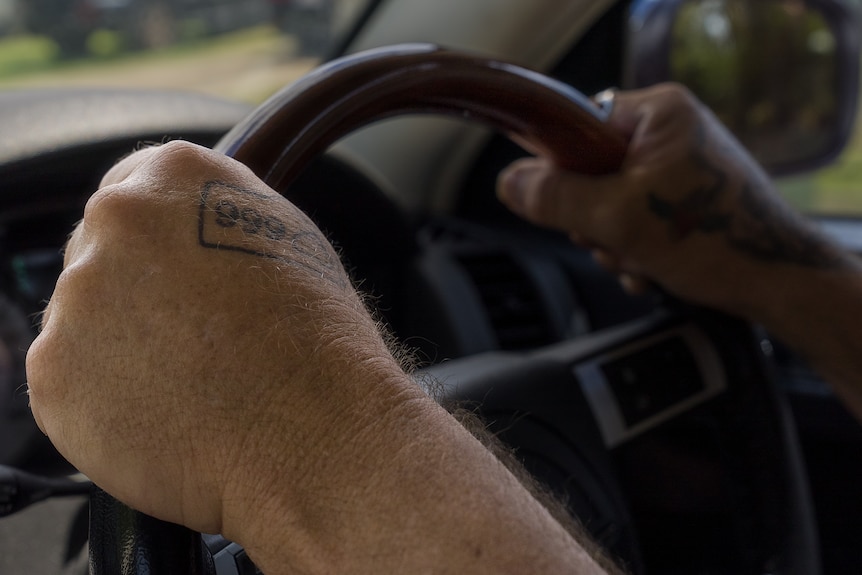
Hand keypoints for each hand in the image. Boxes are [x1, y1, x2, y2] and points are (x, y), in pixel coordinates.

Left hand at [25, 140, 407, 539]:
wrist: (314, 425)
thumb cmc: (318, 339)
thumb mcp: (285, 237)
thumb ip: (214, 217)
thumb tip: (183, 236)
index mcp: (174, 175)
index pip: (130, 186)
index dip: (155, 239)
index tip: (171, 271)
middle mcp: (116, 219)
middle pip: (101, 252)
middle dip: (135, 292)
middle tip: (192, 339)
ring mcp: (76, 295)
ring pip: (82, 320)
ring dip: (119, 347)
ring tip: (188, 383)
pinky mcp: (52, 371)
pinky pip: (69, 381)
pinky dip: (105, 400)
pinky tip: (164, 412)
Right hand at [497, 83, 851, 317]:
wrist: (780, 284)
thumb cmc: (716, 240)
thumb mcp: (616, 218)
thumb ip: (555, 198)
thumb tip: (508, 182)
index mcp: (660, 113)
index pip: (579, 125)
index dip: (564, 169)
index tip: (566, 202)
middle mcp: (672, 132)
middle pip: (592, 171)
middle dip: (594, 221)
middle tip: (614, 240)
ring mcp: (682, 168)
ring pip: (611, 203)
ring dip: (614, 243)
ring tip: (640, 260)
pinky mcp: (688, 200)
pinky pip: (636, 219)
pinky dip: (635, 249)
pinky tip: (650, 270)